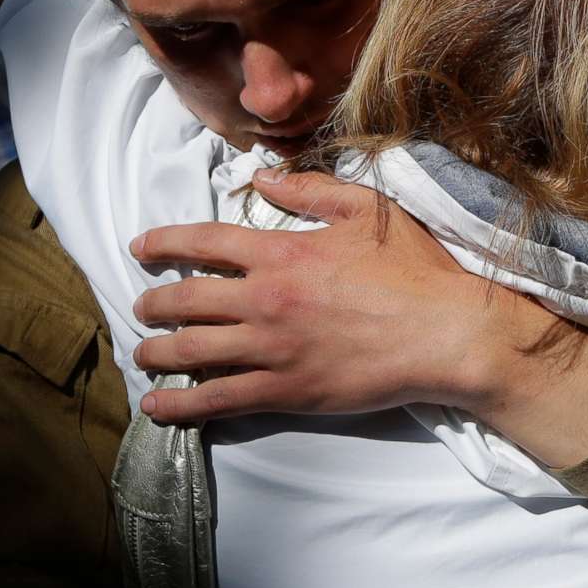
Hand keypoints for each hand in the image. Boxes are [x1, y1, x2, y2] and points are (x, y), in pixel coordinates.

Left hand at [130, 169, 587, 462]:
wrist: (448, 334)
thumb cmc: (414, 271)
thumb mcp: (367, 211)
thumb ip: (310, 191)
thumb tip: (263, 179)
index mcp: (282, 252)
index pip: (203, 241)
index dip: (163, 242)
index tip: (140, 248)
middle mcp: (266, 300)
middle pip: (185, 300)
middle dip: (153, 303)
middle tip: (141, 307)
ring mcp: (273, 349)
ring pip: (192, 352)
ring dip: (156, 353)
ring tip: (141, 354)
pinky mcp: (287, 391)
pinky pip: (219, 399)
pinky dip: (182, 405)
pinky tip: (157, 407)